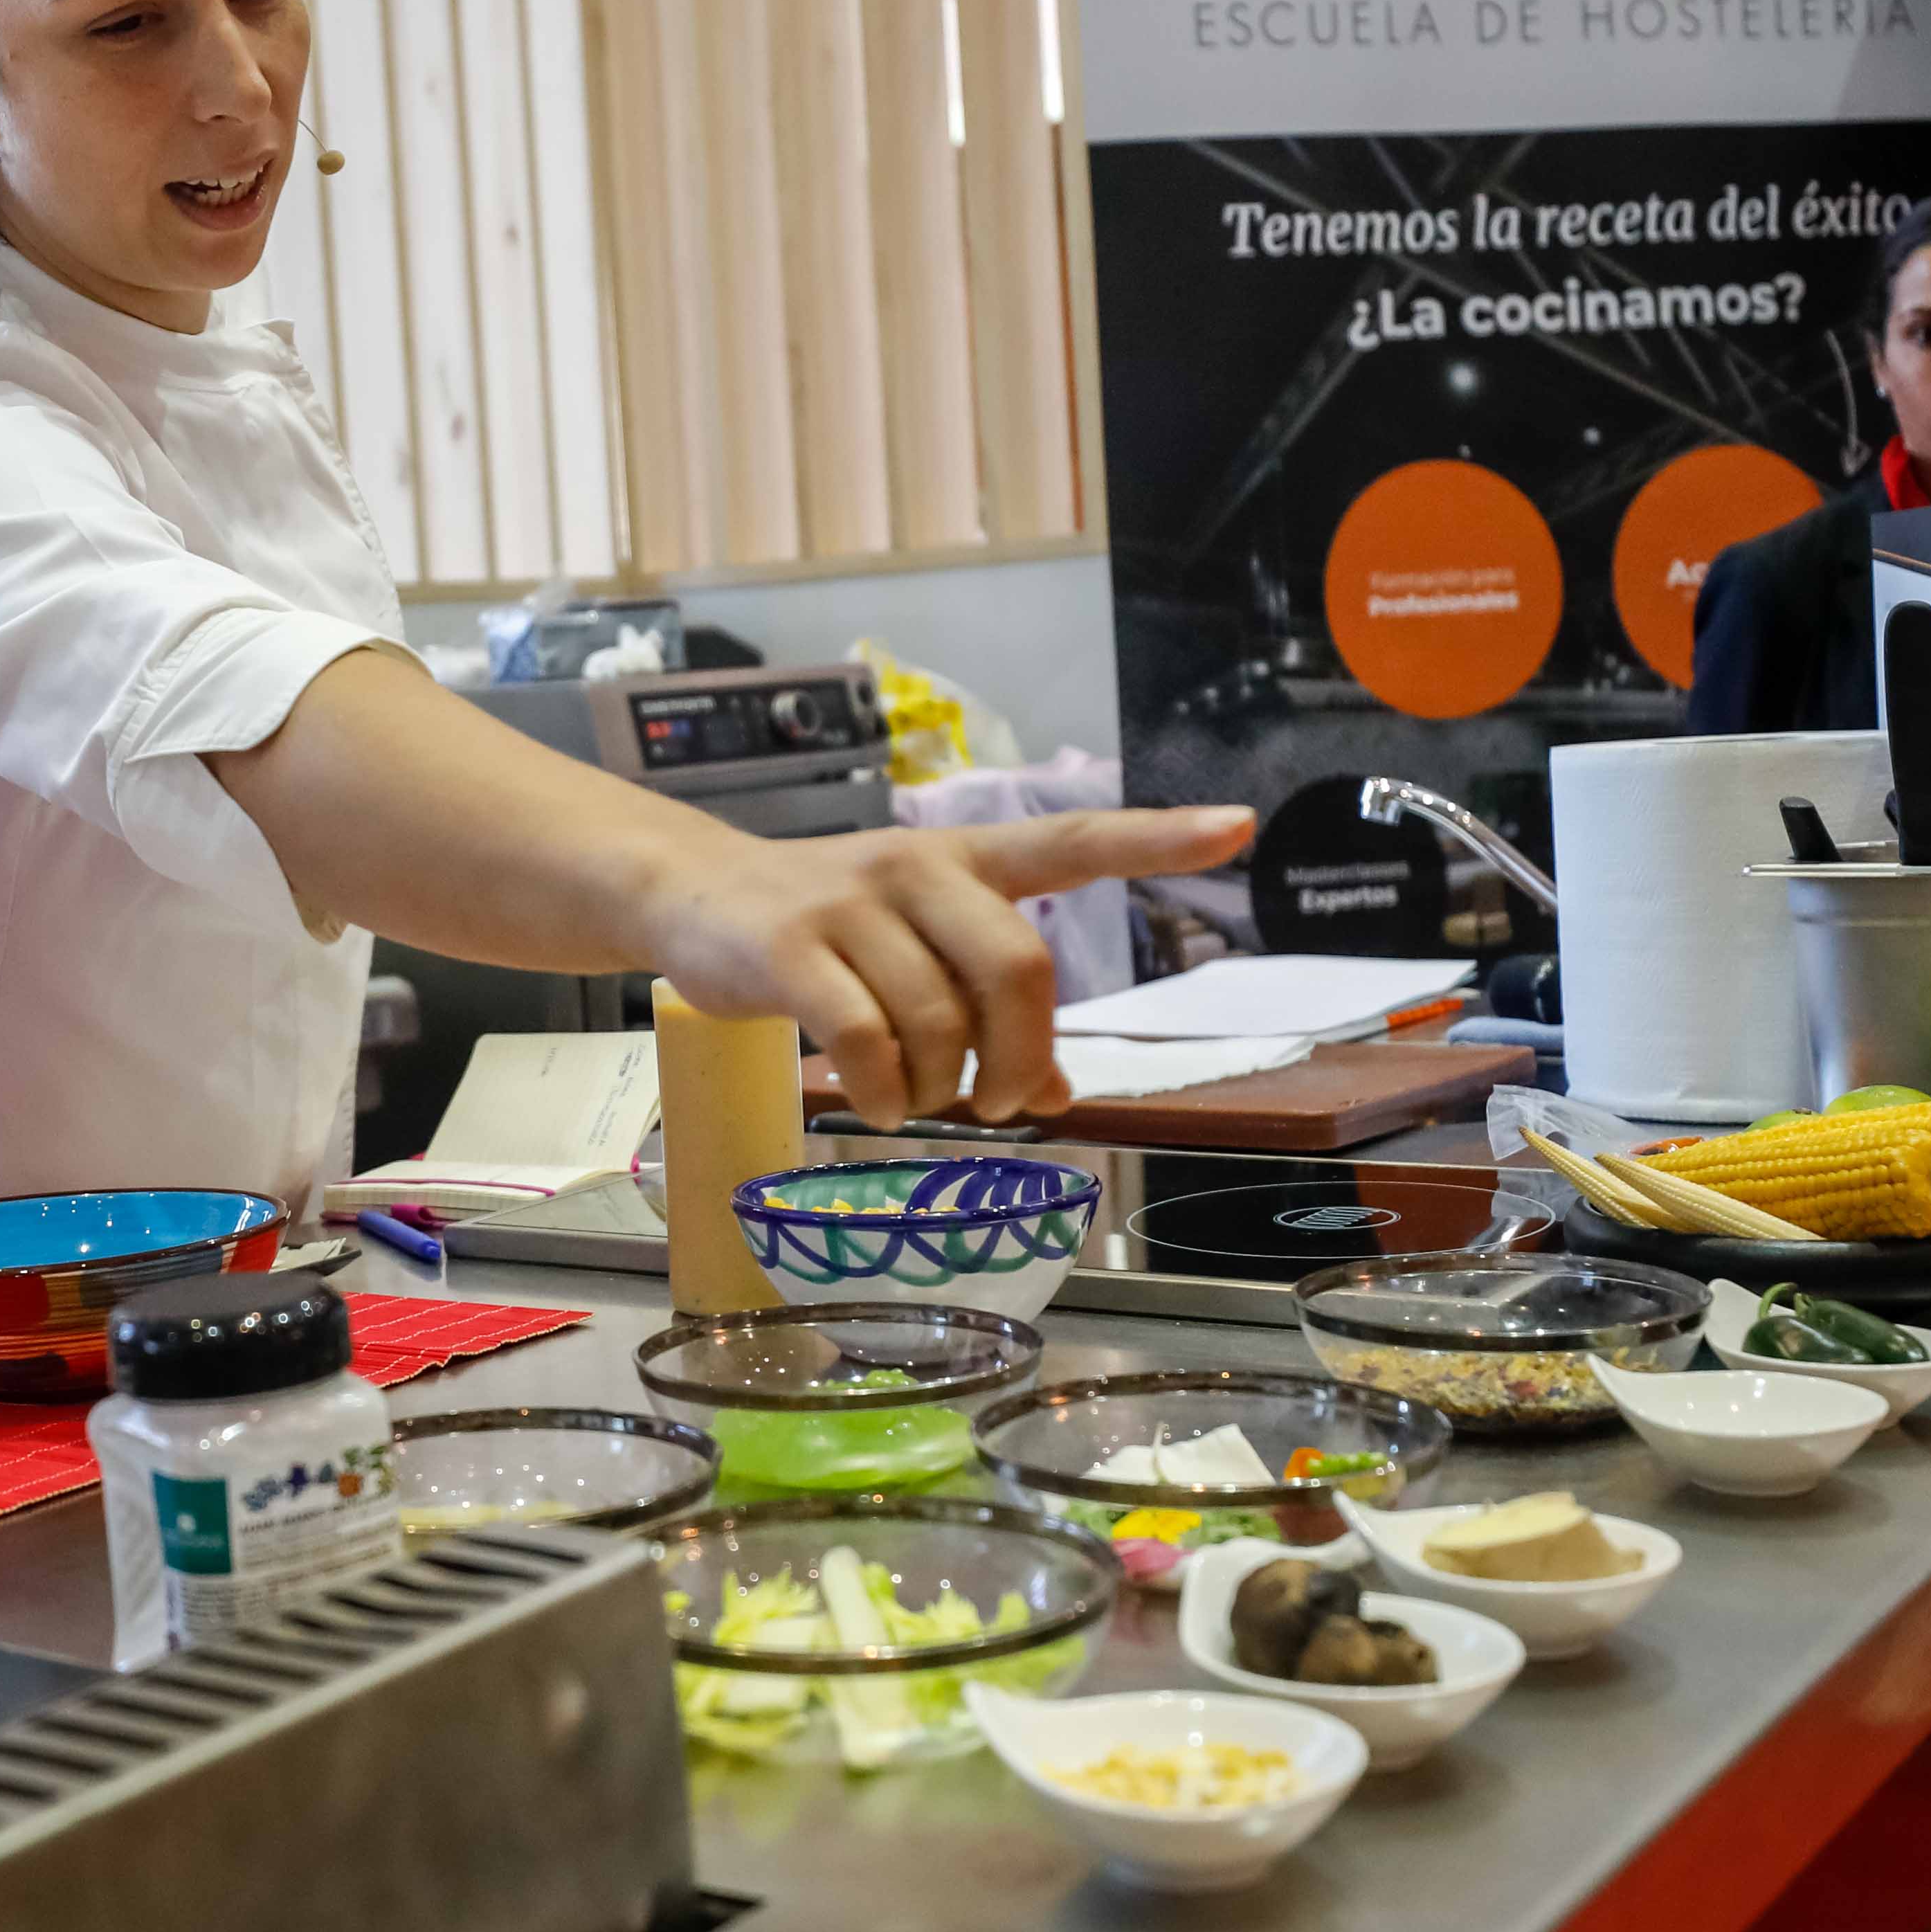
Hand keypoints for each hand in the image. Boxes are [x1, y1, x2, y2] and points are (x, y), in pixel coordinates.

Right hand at [638, 806, 1258, 1128]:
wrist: (692, 896)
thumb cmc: (825, 934)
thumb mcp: (915, 959)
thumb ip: (990, 1017)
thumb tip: (1060, 1096)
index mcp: (964, 861)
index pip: (1073, 839)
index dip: (1158, 836)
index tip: (1237, 828)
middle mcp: (917, 869)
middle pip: (1019, 968)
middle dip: (1021, 1059)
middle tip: (998, 1103)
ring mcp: (851, 905)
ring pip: (938, 1021)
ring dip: (940, 1089)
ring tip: (913, 1101)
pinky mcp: (791, 950)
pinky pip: (864, 1041)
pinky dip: (883, 1093)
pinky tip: (876, 1101)